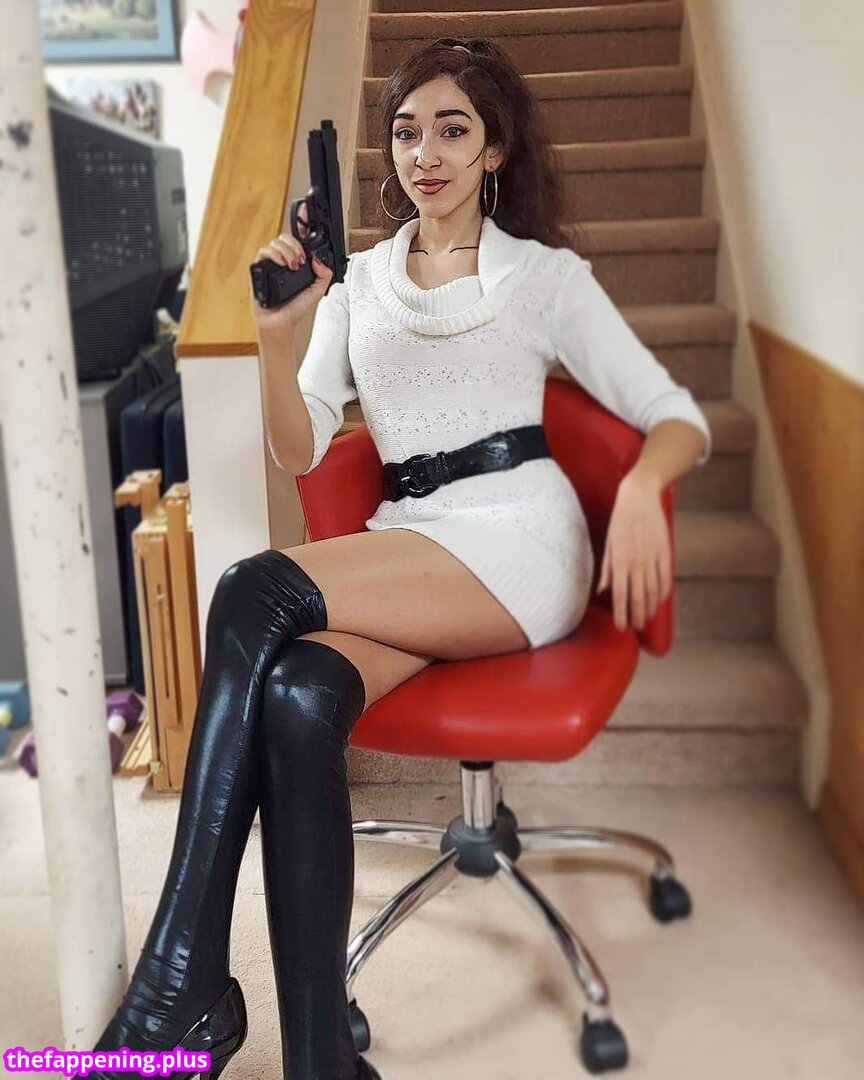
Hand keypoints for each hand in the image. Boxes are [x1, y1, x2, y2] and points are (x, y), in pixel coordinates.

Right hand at [249, 201, 333, 335]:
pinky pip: (264, 251)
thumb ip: (324, 275)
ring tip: (292, 266)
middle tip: (300, 260)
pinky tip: (282, 264)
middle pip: (287, 237)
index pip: (300, 239)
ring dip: (287, 250)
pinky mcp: (259, 268)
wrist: (280, 324)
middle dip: (296, 245)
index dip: (303, 222)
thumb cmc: (295, 310)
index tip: (307, 210)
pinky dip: (274, 255)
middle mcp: (284, 260)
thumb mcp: (317, 292)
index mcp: (298, 262)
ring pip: (276, 242)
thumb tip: (317, 259)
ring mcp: (271, 263)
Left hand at [595, 474, 671, 630]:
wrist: (639, 497)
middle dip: (637, 615)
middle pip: (639, 597)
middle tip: (635, 627)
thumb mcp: (608, 543)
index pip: (621, 595)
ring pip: (653, 590)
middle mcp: (636, 562)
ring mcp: (652, 558)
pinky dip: (664, 592)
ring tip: (647, 617)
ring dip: (651, 607)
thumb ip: (606, 569)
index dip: (621, 613)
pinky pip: (666, 577)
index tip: (621, 627)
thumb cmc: (620, 520)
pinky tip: (661, 600)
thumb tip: (602, 590)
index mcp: (620, 561)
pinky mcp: (665, 551)